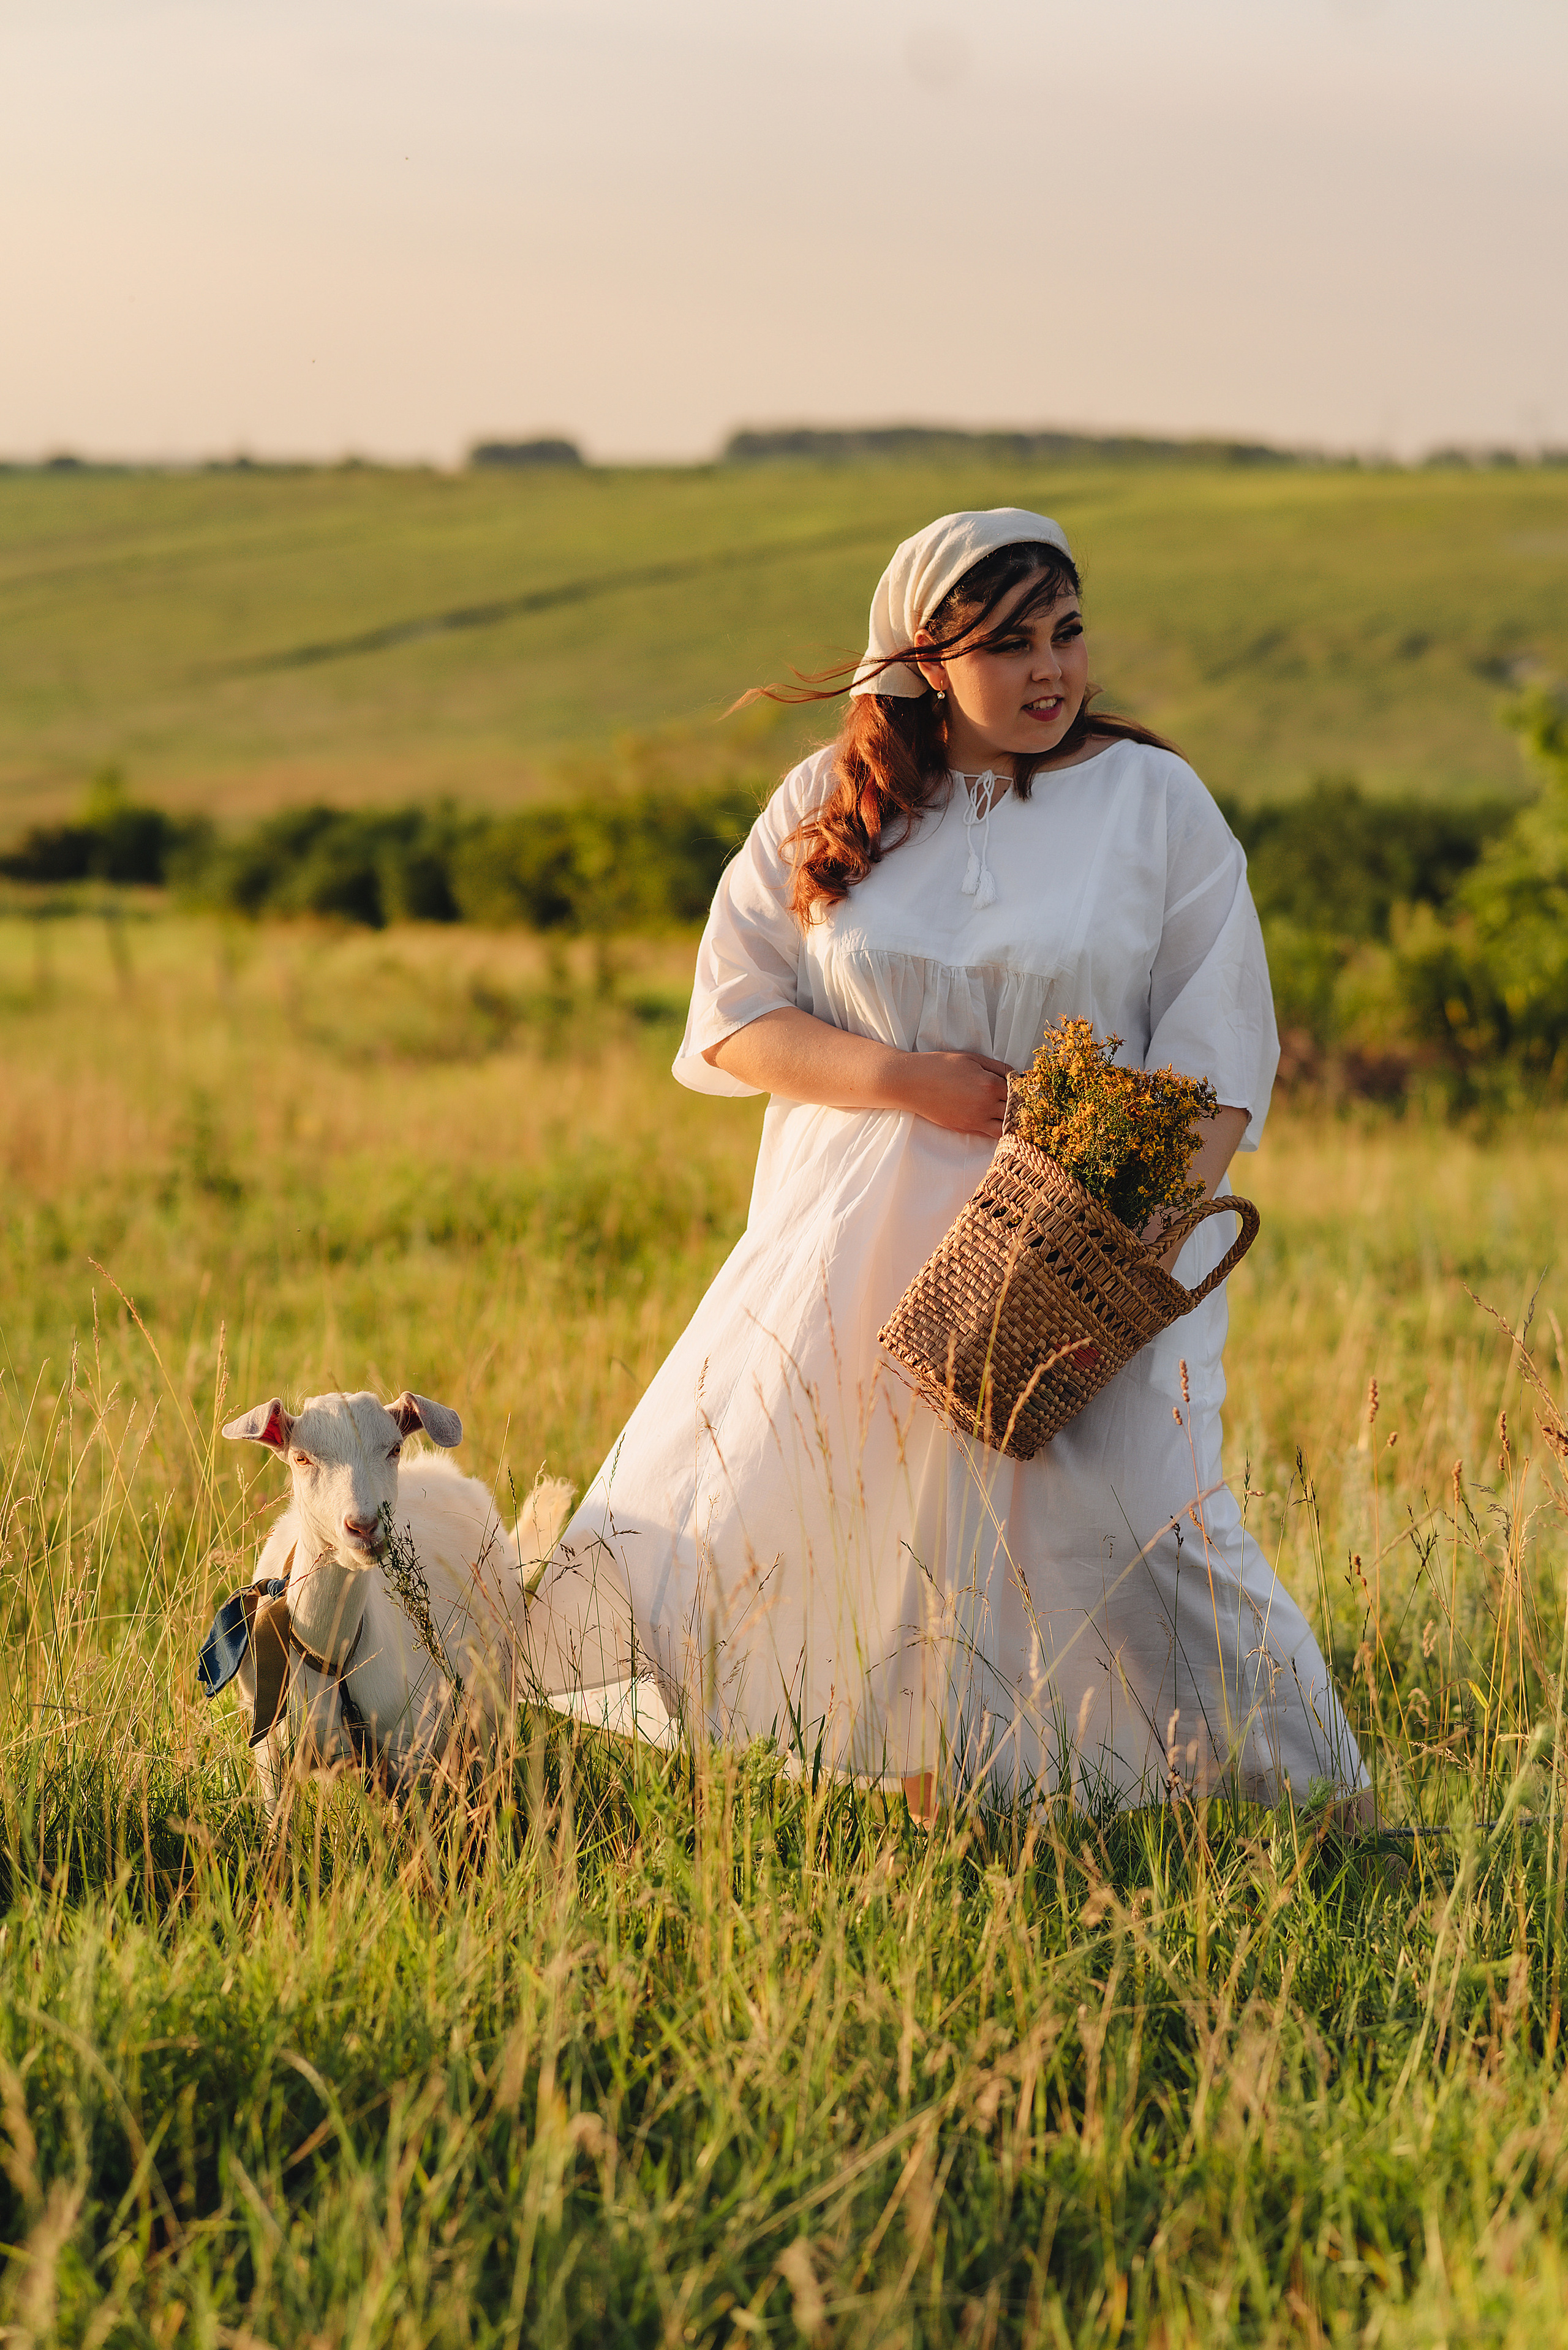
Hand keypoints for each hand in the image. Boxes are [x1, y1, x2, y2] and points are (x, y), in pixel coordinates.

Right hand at [891, 1051, 1012, 1138]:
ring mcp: (975, 1119)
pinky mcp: (964, 1128)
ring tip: (1010, 1115)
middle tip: (1022, 1103)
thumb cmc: (942, 1065)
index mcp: (990, 1084)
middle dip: (1020, 1108)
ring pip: (1005, 1129)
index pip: (1019, 1092)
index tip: (1026, 1089)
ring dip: (1011, 1123)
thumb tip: (1018, 1076)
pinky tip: (997, 1122)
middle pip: (1015, 1112)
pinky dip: (996, 1130)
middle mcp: (985, 1105)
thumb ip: (998, 1067)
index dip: (1023, 1091)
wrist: (913, 1082)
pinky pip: (989, 1134)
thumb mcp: (973, 1058)